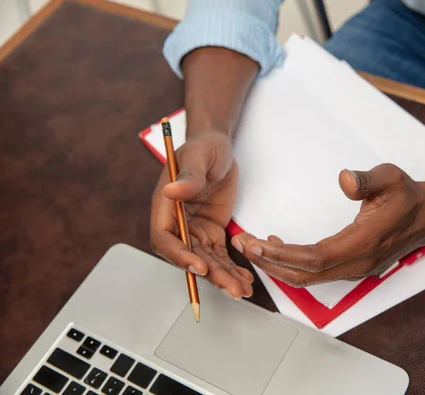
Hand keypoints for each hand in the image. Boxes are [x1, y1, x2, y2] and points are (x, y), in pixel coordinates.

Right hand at [150, 131, 253, 298]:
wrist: (218, 148)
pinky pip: (220, 256)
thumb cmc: (203, 147)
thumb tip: (172, 191)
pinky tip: (245, 280)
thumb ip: (189, 176)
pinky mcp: (212, 233)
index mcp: (165, 206)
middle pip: (189, 256)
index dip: (179, 256)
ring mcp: (195, 230)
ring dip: (223, 277)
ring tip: (243, 291)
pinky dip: (231, 269)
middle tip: (231, 288)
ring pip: (207, 261)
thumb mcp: (198, 156)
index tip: (199, 265)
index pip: (165, 238)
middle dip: (210, 274)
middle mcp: (177, 223)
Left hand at [231, 164, 424, 287]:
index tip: (256, 244)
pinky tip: (277, 247)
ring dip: (277, 265)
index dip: (283, 254)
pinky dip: (291, 264)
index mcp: (364, 243)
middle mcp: (357, 263)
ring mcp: (355, 269)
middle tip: (242, 245)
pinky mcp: (351, 268)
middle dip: (270, 262)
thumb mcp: (391, 177)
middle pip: (305, 274)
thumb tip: (344, 180)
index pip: (315, 257)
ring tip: (252, 246)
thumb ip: (367, 179)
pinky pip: (315, 273)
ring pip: (308, 277)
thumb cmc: (407, 197)